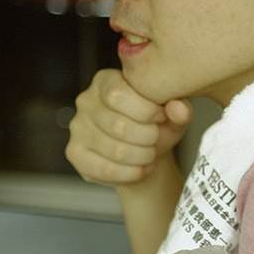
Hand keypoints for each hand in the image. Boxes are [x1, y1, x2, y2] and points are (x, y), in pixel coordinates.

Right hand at [65, 69, 192, 184]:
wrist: (144, 155)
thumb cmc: (156, 127)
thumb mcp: (172, 116)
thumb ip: (179, 109)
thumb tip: (179, 107)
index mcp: (106, 80)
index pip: (117, 94)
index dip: (146, 111)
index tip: (162, 118)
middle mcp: (85, 101)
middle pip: (117, 125)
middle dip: (148, 137)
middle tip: (156, 139)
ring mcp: (77, 128)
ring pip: (115, 150)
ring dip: (142, 157)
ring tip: (151, 154)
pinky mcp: (74, 153)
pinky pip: (106, 169)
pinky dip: (132, 173)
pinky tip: (141, 168)